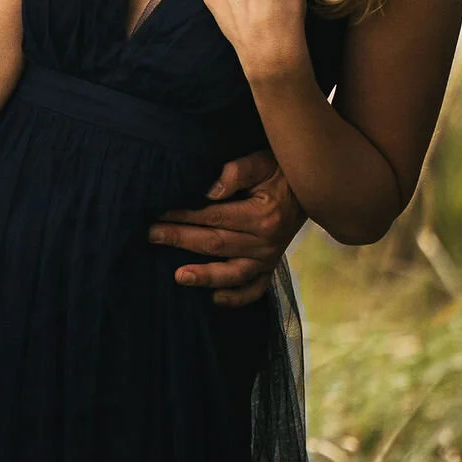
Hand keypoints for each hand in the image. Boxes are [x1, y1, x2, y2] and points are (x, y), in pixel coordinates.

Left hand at [150, 150, 303, 309]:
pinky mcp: (270, 267)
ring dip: (205, 275)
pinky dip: (236, 297)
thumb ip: (237, 172)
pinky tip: (215, 298)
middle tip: (152, 235)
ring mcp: (268, 258)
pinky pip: (254, 289)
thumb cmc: (279, 173)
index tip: (160, 212)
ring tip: (178, 277)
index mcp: (262, 215)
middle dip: (181, 239)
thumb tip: (210, 190)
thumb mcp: (261, 162)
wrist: (310, 190)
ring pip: (232, 273)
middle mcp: (265, 242)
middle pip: (216, 244)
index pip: (215, 216)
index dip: (185, 214)